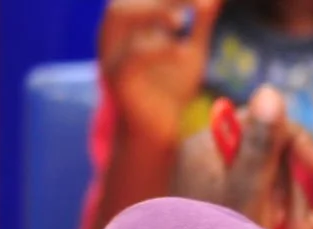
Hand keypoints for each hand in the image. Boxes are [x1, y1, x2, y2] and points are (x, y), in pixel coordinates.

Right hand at [100, 0, 219, 146]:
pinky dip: (156, 51)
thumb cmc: (172, 88)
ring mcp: (111, 53)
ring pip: (121, 19)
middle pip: (127, 1)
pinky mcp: (117, 80)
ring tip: (182, 19)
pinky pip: (131, 59)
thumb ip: (201, 22)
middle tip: (194, 0)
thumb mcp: (192, 49)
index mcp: (128, 22)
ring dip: (151, 12)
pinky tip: (182, 50)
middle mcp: (114, 32)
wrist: (157, 132)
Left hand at [173, 86, 312, 228]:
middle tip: (299, 227)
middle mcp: (208, 161)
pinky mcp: (225, 211)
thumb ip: (261, 144)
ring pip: (271, 182)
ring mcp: (216, 187)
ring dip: (291, 208)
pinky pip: (264, 202)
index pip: (259, 122)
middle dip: (291, 189)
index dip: (293, 142)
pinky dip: (282, 217)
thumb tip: (271, 89)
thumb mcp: (247, 192)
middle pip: (268, 155)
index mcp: (206, 147)